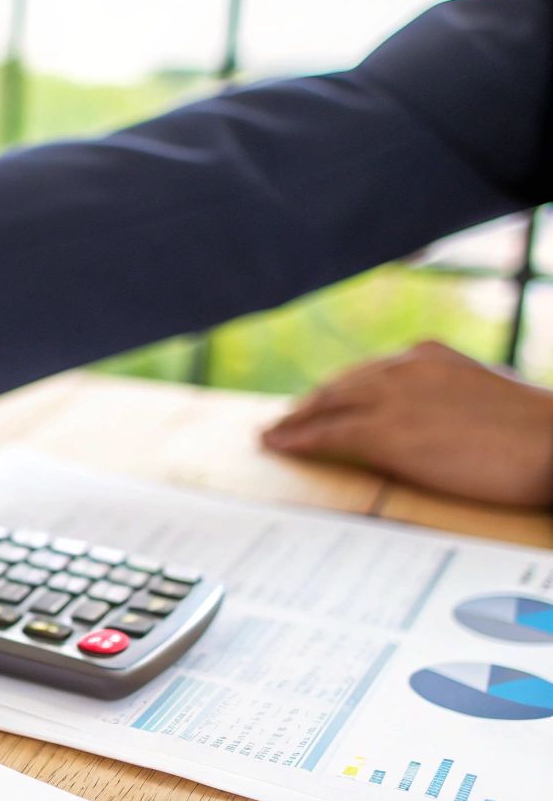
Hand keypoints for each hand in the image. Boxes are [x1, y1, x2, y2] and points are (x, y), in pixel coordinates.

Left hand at [262, 341, 552, 506]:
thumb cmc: (533, 431)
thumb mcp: (481, 395)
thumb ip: (445, 396)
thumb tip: (426, 419)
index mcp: (428, 354)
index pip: (369, 371)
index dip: (341, 388)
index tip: (322, 399)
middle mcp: (404, 367)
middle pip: (340, 384)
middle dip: (310, 402)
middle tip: (286, 418)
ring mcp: (392, 397)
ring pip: (326, 405)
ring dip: (294, 420)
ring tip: (272, 433)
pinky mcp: (385, 432)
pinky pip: (328, 435)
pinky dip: (298, 439)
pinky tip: (279, 446)